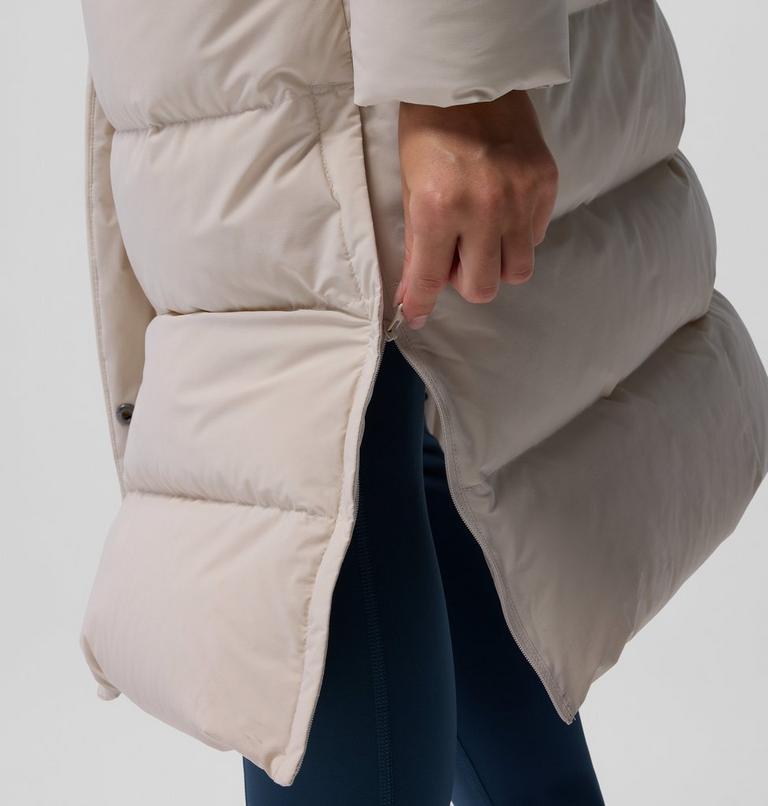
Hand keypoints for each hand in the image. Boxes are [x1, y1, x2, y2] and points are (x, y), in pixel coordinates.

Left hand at [396, 90, 557, 328]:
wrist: (470, 76)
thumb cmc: (430, 130)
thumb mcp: (412, 188)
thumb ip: (418, 244)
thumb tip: (417, 292)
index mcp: (438, 208)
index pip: (431, 278)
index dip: (422, 303)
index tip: (417, 315)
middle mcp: (482, 209)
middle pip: (484, 288)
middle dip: (467, 282)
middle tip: (458, 259)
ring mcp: (519, 198)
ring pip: (517, 270)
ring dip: (498, 264)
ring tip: (485, 237)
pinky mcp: (546, 184)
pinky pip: (536, 235)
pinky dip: (518, 234)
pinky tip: (504, 209)